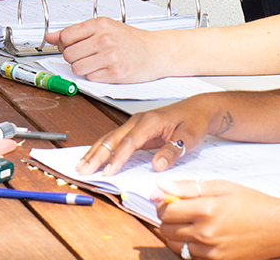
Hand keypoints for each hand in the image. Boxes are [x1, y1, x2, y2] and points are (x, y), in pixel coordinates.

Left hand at [46, 18, 164, 82]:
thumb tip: (50, 37)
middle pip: (69, 54)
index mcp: (100, 24)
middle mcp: (105, 39)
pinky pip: (90, 78)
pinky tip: (106, 69)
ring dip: (83, 68)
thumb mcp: (105, 28)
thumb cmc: (131, 40)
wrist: (157, 51)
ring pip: (77, 68)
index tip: (70, 46)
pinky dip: (95, 76)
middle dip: (74, 57)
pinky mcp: (115, 73)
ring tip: (96, 62)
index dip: (64, 44)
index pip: (65, 36)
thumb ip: (76, 32)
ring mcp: (110, 57)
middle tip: (88, 55)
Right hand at [76, 96, 216, 175]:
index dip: (118, 157)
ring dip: (95, 152)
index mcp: (150, 121)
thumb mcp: (189, 138)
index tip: (109, 171)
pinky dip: (102, 149)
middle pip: (112, 138)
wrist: (198, 109)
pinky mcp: (135, 130)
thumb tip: (157, 165)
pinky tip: (93, 157)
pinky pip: (114, 139)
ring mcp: (134, 124)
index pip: (130, 141)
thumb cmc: (194, 121)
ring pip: (109, 138)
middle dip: (96, 155)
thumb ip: (172, 151)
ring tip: (81, 165)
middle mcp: (138, 121)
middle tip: (83, 169)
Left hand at [156, 179, 279, 259]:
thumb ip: (189, 187)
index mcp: (207, 210)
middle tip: (180, 210)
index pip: (165, 210)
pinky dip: (190, 246)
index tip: (168, 199)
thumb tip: (161, 185)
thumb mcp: (223, 187)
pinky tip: (203, 235)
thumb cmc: (253, 204)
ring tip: (193, 223)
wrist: (279, 229)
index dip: (162, 203)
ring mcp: (211, 252)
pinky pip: (190, 256)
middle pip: (167, 229)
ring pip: (176, 244)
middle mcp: (206, 233)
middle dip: (168, 218)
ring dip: (177, 233)